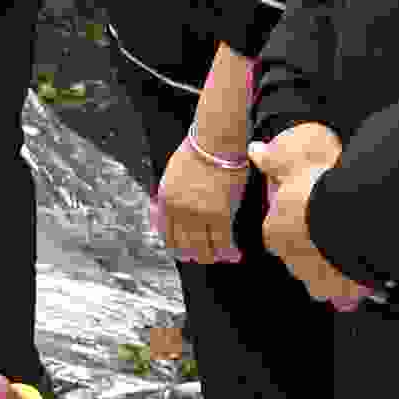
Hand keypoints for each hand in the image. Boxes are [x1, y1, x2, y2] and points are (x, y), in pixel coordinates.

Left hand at [157, 130, 246, 262]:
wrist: (215, 141)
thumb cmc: (197, 152)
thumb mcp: (172, 176)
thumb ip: (170, 198)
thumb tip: (168, 219)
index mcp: (165, 201)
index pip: (167, 235)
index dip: (177, 248)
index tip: (186, 253)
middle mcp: (179, 210)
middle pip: (183, 246)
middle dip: (194, 255)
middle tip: (205, 257)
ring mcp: (198, 214)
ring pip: (203, 248)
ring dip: (211, 256)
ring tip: (220, 257)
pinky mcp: (220, 214)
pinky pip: (222, 241)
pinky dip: (228, 251)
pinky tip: (234, 254)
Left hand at [250, 124, 375, 308]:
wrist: (354, 215)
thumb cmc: (320, 188)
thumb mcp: (294, 163)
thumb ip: (275, 160)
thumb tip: (255, 150)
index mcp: (275, 233)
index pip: (280, 232)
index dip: (300, 219)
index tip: (317, 210)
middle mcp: (291, 261)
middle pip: (302, 255)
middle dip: (318, 245)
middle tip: (340, 227)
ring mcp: (317, 280)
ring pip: (325, 276)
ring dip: (337, 265)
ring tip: (357, 248)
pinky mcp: (343, 293)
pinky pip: (349, 291)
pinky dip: (357, 283)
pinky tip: (369, 270)